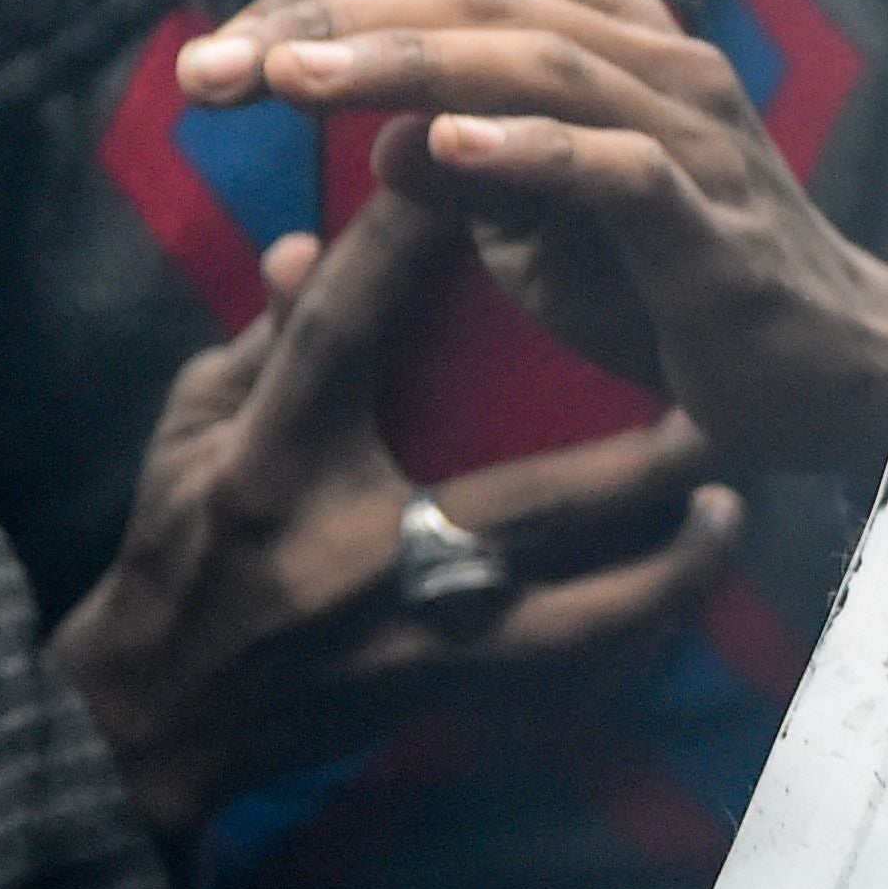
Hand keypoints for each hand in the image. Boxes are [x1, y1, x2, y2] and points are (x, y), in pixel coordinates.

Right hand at [49, 196, 742, 847]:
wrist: (156, 721)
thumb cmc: (180, 545)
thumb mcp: (193, 429)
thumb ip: (266, 338)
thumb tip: (310, 239)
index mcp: (269, 467)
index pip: (345, 333)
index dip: (407, 246)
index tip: (483, 166)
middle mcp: (355, 558)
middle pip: (524, 503)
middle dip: (633, 460)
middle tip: (718, 393)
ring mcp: (412, 645)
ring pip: (578, 617)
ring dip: (668, 566)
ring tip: (731, 499)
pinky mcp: (446, 703)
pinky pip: (574, 682)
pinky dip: (642, 638)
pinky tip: (695, 588)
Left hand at [177, 0, 887, 470]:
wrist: (825, 377)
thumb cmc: (675, 294)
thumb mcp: (537, 235)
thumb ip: (464, 176)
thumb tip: (387, 136)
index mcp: (612, 42)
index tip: (219, 52)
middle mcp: (659, 63)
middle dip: (328, 20)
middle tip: (212, 65)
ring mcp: (694, 136)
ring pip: (538, 62)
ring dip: (401, 65)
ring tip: (290, 81)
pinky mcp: (716, 223)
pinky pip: (618, 167)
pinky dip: (531, 151)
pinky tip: (444, 147)